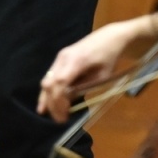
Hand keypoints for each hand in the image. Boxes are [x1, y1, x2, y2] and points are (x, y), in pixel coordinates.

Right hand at [36, 19, 150, 119]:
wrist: (110, 37)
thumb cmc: (110, 57)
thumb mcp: (102, 76)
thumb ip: (84, 87)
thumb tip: (68, 100)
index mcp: (76, 61)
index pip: (60, 83)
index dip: (59, 101)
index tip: (64, 116)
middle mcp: (64, 57)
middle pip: (50, 83)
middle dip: (52, 103)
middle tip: (58, 119)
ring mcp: (61, 56)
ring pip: (47, 79)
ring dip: (46, 97)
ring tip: (47, 113)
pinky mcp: (61, 58)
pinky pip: (51, 76)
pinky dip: (49, 90)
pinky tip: (47, 102)